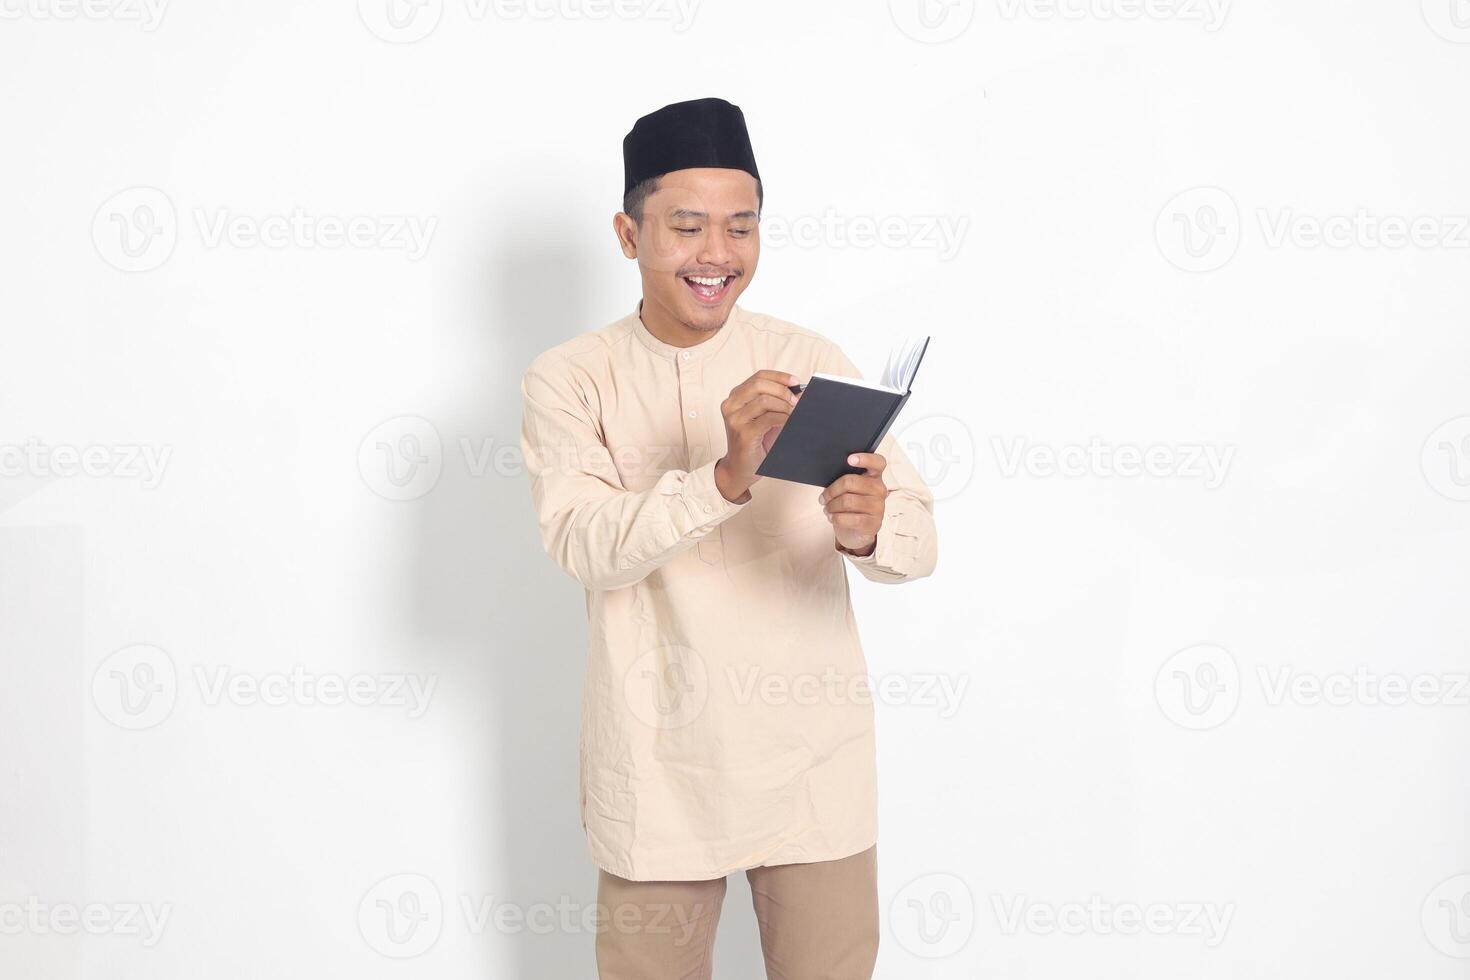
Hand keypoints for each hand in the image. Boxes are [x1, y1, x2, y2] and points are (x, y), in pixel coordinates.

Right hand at [715, 370, 799, 502]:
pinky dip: (783, 418)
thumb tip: (801, 391)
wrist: (740, 469)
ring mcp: (735, 419)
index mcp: (736, 397)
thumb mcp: (766, 417)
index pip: (758, 376)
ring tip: (795, 413)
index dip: (779, 377)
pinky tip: (790, 422)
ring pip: (764, 401)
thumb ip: (777, 402)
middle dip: (783, 390)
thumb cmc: (755, 442)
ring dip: (785, 405)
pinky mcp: (743, 433)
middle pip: (759, 384)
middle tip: (797, 401)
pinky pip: (768, 419)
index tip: (796, 382)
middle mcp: (731, 405)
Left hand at [819, 452, 887, 555]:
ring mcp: (878, 506)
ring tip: (827, 509)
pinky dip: (835, 518)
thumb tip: (829, 474)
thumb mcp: (849, 490)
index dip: (865, 458)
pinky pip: (848, 518)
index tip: (849, 459)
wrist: (857, 532)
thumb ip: (845, 480)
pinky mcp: (873, 523)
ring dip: (831, 506)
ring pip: (846, 501)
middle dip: (831, 491)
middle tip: (823, 498)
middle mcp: (879, 489)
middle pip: (850, 482)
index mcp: (874, 476)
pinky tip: (832, 517)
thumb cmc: (851, 506)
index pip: (877, 462)